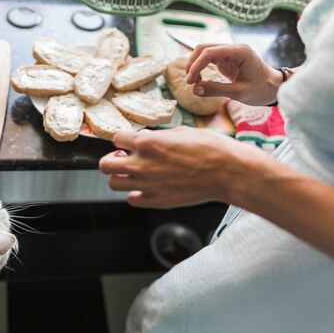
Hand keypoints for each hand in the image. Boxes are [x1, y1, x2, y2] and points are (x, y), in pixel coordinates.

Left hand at [99, 127, 263, 208]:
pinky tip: (148, 187)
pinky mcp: (156, 201)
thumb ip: (158, 137)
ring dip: (122, 177)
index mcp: (147, 142)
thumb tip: (149, 140)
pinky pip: (132, 200)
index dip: (124, 140)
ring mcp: (147, 185)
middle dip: (113, 160)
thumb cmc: (211, 149)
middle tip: (125, 159)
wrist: (228, 172)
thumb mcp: (182, 131)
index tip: (130, 143)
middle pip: (105, 165)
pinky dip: (136, 194)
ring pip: (114, 183)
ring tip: (135, 174)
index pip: (116, 138)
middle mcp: (141, 164)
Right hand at [185, 43, 282, 105]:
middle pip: (204, 48)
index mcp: (239, 52)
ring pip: (205, 52)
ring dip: (196, 65)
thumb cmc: (262, 89)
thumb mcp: (239, 93)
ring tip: (194, 82)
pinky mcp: (227, 60)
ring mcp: (230, 53)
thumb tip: (195, 90)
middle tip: (191, 82)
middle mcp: (234, 49)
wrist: (276, 87)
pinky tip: (199, 79)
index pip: (210, 52)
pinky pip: (209, 59)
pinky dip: (201, 67)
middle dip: (193, 63)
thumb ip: (216, 90)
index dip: (197, 66)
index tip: (191, 81)